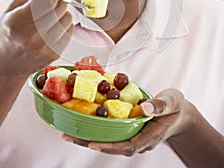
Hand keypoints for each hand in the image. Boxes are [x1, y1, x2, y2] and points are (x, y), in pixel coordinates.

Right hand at [0, 0, 73, 76]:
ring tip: (50, 15)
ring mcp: (45, 47)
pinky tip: (53, 26)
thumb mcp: (13, 8)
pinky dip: (64, 24)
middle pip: (60, 6)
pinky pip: (70, 29)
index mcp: (18, 22)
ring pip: (68, 17)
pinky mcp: (55, 53)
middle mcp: (32, 36)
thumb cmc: (8, 32)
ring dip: (62, 12)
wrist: (7, 64)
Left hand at [62, 88, 188, 155]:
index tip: (92, 143)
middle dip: (90, 143)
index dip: (110, 146)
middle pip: (113, 146)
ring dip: (89, 138)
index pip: (128, 146)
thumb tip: (145, 107)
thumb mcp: (173, 101)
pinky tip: (85, 124)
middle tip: (69, 136)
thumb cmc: (176, 107)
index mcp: (150, 135)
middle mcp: (139, 140)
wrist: (179, 114)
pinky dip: (98, 130)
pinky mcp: (129, 131)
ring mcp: (134, 137)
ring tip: (69, 132)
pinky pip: (112, 133)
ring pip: (110, 141)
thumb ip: (161, 104)